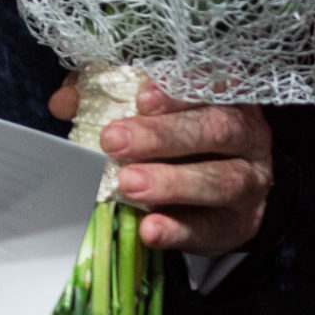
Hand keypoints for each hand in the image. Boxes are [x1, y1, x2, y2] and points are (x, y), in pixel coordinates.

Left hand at [48, 76, 273, 256]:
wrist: (220, 195)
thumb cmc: (177, 137)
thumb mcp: (145, 109)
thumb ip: (106, 96)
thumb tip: (64, 102)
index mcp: (225, 95)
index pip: (210, 84)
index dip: (177, 90)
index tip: (140, 98)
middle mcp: (247, 134)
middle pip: (214, 129)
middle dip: (162, 136)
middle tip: (114, 140)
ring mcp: (249, 181)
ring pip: (220, 180)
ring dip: (172, 183)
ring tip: (129, 184)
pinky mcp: (239, 224)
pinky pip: (211, 227)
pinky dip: (178, 230)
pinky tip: (150, 228)